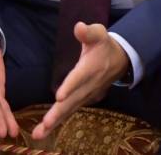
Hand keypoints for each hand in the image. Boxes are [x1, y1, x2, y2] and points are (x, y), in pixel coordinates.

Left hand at [32, 22, 129, 139]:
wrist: (121, 60)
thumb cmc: (105, 45)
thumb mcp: (100, 33)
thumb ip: (88, 32)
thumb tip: (78, 27)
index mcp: (90, 68)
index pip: (79, 78)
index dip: (70, 87)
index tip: (59, 97)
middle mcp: (89, 85)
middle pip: (72, 101)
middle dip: (58, 113)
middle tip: (44, 125)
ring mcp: (87, 95)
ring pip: (70, 110)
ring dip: (55, 122)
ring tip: (38, 134)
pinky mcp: (85, 100)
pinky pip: (71, 112)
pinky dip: (59, 121)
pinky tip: (45, 130)